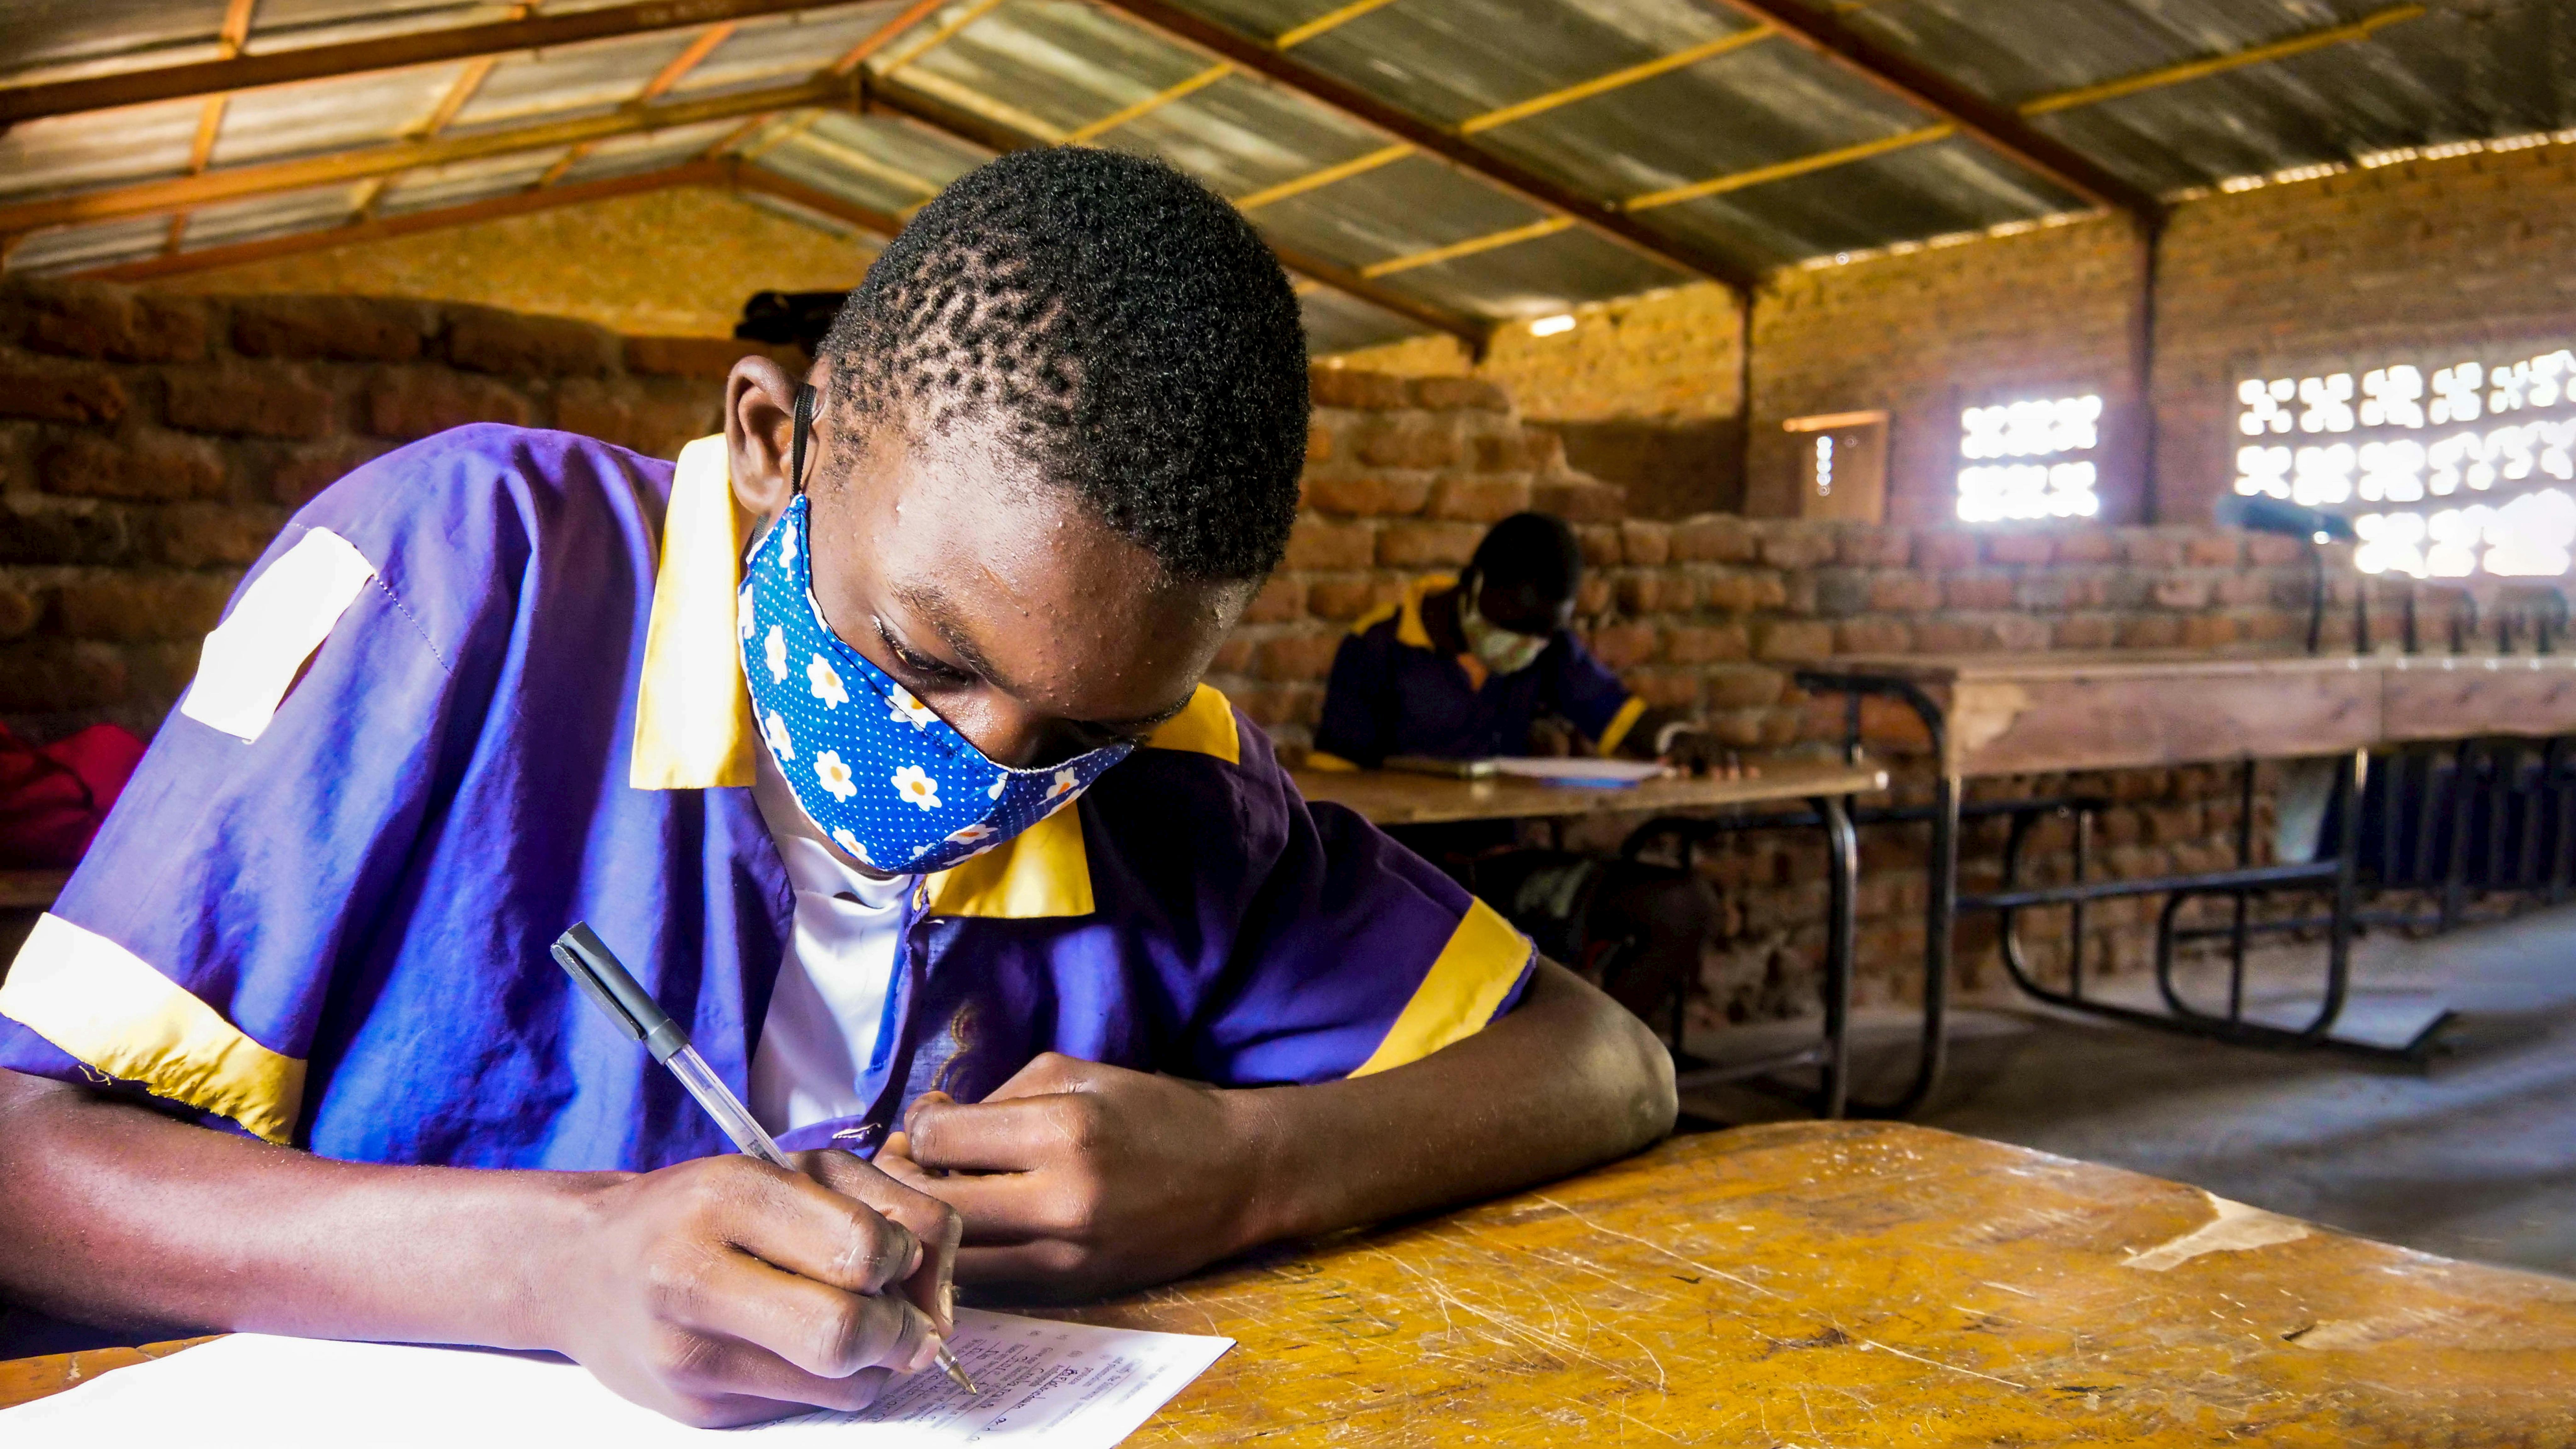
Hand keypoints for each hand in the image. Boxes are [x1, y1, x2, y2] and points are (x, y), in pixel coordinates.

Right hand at [545, 1151, 961, 1426]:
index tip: (897, 1255)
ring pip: (841, 1385)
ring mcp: (688, 1353)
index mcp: (726, 1194)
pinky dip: (833, 1385)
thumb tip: (936, 1299)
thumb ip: (885, 1208)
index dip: (905, 1258)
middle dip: (903, 1330)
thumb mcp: (795, 1171)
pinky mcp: (695, 1409)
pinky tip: (805, 1349)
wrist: (586, 1268)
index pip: (860, 1248)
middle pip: (847, 1333)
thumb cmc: (706, 1210)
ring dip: (877, 1363)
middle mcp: (694, 1274)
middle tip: (906, 1319)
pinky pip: (807, 1408)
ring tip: (857, 1327)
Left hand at [875, 1054, 1265, 1299]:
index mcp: (1065, 1131)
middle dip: (905, 1185)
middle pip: (935, 1207)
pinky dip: (966, 1261)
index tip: (930, 1123)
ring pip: (954, 1259)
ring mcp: (1068, 1255)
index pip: (939, 1138)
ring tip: (934, 1203)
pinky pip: (991, 1284)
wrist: (1238, 1175)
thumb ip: (996, 1096)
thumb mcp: (1076, 1074)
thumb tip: (928, 1125)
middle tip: (906, 1169)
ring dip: (929, 1232)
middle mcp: (1063, 1200)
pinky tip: (971, 1233)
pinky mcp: (1074, 1289)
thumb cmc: (1155, 1113)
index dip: (919, 1128)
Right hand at [1656, 726, 1740, 778]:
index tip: (1734, 777)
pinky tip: (1660, 763)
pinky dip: (1666, 758)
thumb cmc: (1707, 754)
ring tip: (1685, 774)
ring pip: (1688, 754)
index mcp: (1719, 748)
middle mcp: (1706, 744)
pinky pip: (1670, 753)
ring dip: (1686, 764)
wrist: (1683, 736)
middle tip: (1717, 777)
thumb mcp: (1719, 757)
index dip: (1731, 766)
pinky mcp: (1674, 747)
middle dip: (1714, 764)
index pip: (1727, 757)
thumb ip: (1733, 765)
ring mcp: (1689, 744)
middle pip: (1711, 754)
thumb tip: (1758, 774)